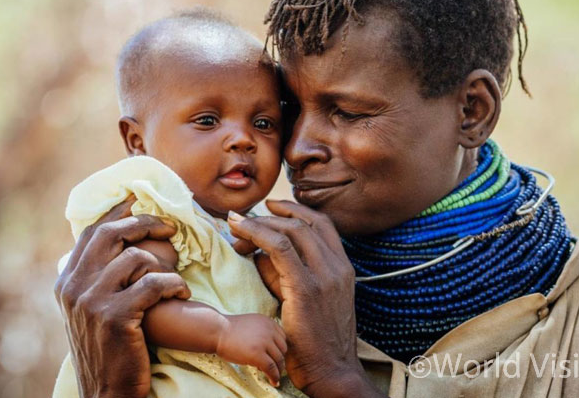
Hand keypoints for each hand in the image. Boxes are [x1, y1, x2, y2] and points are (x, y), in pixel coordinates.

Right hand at [54, 196, 190, 397]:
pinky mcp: (115, 317)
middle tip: (170, 226)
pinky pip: (153, 283)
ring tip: (177, 277)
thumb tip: (115, 245)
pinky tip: (183, 292)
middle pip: (110, 234)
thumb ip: (96, 280)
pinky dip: (174, 283)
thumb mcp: (90, 312)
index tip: (139, 200)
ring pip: (135, 258)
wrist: (106, 394)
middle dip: (143, 223)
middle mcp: (73, 287)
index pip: (90, 233)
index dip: (117, 213)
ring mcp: (91, 301)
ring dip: (164, 264)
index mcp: (66, 282)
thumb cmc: (109, 351)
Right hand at [215, 313, 286, 386]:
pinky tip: (273, 381)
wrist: (217, 331)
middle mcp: (269, 330)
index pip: (282, 338)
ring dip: (277, 370)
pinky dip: (274, 376)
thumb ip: (263, 332)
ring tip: (272, 375)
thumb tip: (272, 350)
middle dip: (279, 359)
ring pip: (279, 360)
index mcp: (268, 322)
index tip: (275, 357)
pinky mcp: (258, 354)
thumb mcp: (252, 325)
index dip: (279, 349)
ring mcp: (264, 342)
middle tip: (273, 367)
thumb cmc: (230, 330)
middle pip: (283, 349)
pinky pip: (271, 368)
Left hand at [229, 200, 382, 397]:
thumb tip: (260, 253)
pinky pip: (279, 249)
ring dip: (259, 223)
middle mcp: (338, 266)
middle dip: (269, 217)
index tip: (270, 207)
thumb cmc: (315, 341)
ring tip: (235, 227)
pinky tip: (240, 234)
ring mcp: (325, 276)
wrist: (332, 371)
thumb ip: (286, 273)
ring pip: (290, 231)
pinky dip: (257, 235)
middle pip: (303, 223)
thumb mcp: (306, 299)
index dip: (295, 210)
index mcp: (343, 267)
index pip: (321, 223)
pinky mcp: (307, 289)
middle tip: (242, 223)